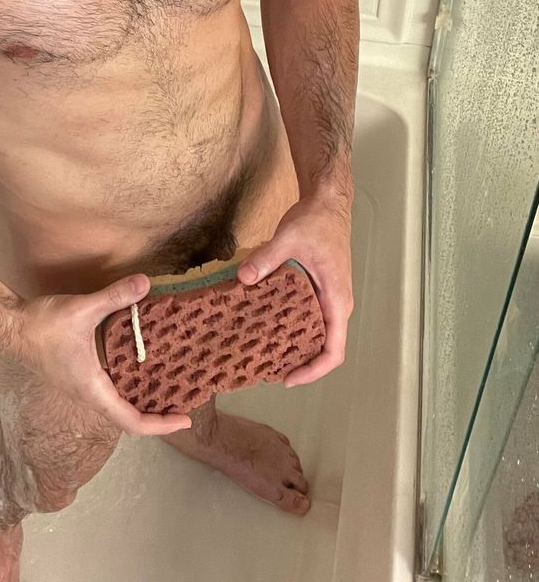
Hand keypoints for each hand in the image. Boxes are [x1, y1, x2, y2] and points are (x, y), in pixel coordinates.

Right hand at [9, 274, 193, 437]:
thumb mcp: (82, 309)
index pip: (133, 422)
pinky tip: (136, 366)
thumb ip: (115, 296)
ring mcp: (80, 387)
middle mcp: (88, 395)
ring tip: (166, 388)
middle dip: (157, 416)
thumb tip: (145, 283)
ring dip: (142, 402)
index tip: (185, 420)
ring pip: (117, 406)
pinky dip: (127, 387)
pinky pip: (108, 392)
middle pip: (129, 419)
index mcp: (93, 389)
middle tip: (183, 404)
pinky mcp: (75, 375)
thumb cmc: (40, 324)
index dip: (161, 426)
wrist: (8, 326)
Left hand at [236, 191, 353, 385]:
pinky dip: (294, 328)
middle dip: (300, 364)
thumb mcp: (289, 237)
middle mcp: (337, 304)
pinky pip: (312, 319)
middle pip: (324, 348)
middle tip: (267, 369)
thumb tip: (243, 278)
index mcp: (336, 299)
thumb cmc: (317, 220)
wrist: (329, 203)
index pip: (334, 351)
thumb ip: (267, 258)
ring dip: (297, 347)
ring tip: (265, 352)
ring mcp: (331, 298)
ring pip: (318, 334)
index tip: (288, 378)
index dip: (313, 371)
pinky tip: (269, 325)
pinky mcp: (321, 290)